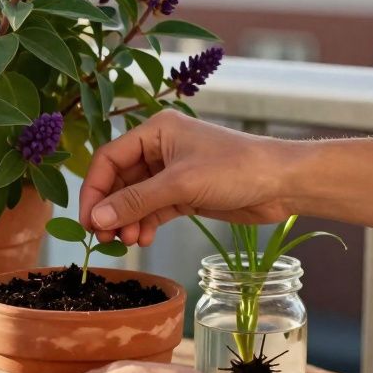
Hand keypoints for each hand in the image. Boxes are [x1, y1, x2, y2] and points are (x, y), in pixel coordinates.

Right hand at [80, 110, 295, 245]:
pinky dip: (146, 224)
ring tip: (127, 241)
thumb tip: (97, 218)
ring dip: (127, 220)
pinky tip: (144, 239)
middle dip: (111, 209)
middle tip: (104, 237)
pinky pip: (154, 209)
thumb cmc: (236, 168)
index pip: (109, 158)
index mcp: (155, 131)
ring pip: (135, 198)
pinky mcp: (185, 194)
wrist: (283, 183)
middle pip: (119, 180)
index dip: (94, 189)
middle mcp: (159, 149)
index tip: (89, 220)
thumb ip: (137, 201)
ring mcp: (172, 172)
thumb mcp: (181, 185)